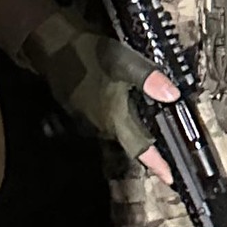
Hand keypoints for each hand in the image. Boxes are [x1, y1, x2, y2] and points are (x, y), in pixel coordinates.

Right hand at [24, 16, 181, 180]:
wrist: (52, 47)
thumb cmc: (90, 55)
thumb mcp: (124, 61)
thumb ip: (149, 78)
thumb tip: (174, 95)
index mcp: (113, 118)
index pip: (140, 149)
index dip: (157, 164)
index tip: (171, 179)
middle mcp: (100, 126)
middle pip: (132, 143)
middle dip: (151, 149)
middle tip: (172, 153)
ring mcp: (88, 120)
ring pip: (119, 133)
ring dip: (137, 134)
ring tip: (157, 131)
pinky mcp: (81, 111)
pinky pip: (108, 122)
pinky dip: (124, 120)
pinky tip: (132, 110)